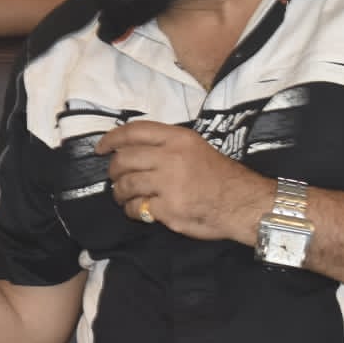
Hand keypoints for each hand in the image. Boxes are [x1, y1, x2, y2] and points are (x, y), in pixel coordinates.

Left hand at [95, 120, 272, 242]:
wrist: (242, 203)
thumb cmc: (220, 176)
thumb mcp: (196, 147)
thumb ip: (166, 145)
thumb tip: (132, 149)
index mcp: (178, 138)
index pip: (134, 131)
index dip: (111, 139)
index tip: (100, 148)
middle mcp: (170, 157)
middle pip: (124, 159)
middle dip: (113, 171)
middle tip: (115, 178)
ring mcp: (168, 183)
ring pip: (126, 184)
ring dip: (119, 192)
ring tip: (124, 196)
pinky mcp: (168, 208)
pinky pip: (137, 207)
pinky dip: (132, 210)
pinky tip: (138, 211)